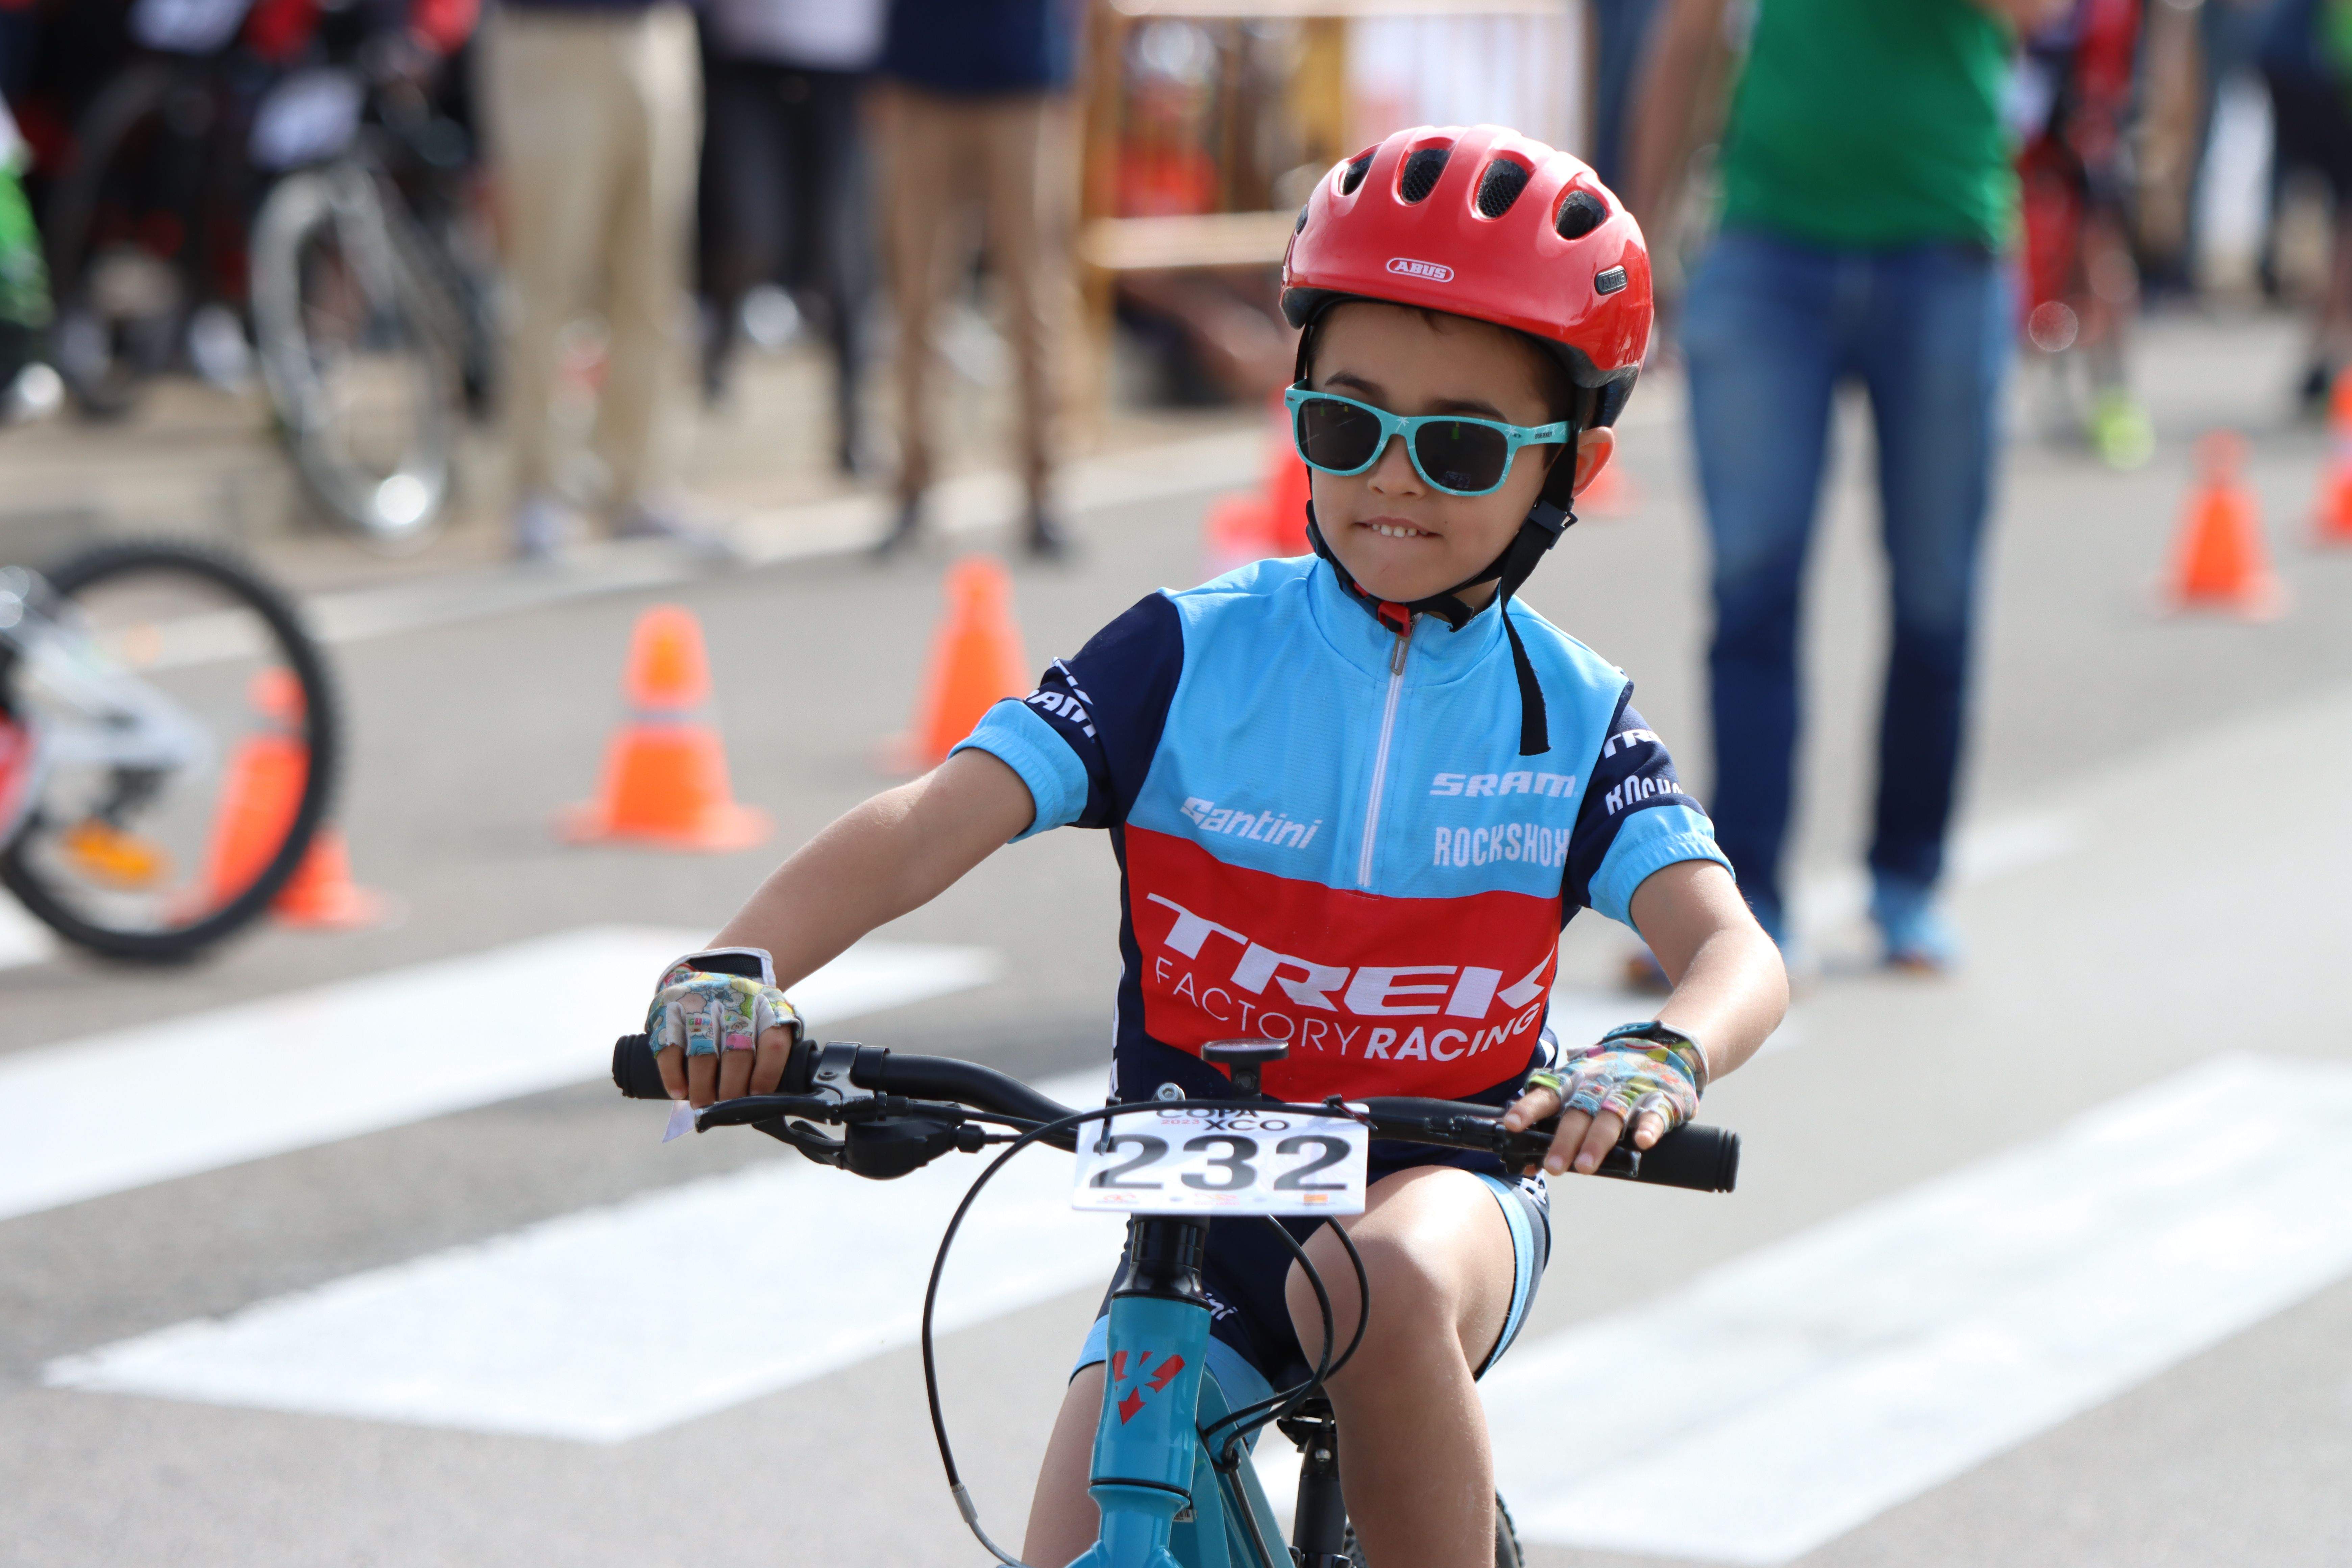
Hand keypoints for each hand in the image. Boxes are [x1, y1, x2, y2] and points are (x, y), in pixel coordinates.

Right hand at [646, 959, 799, 1108]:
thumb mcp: (769, 1018)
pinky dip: (673, 1074)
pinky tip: (678, 1092)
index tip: (756, 1097)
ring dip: (702, 1086)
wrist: (714, 972)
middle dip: (731, 1088)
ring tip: (702, 1104)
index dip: (766, 1075)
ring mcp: (700, 1003)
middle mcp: (734, 1002)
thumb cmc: (746, 1011)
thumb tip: (765, 1098)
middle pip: (736, 1053)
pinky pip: (670, 1047)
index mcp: (767, 1008)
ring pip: (702, 1053)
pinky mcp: (671, 1008)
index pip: (772, 1044)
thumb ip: (770, 1051)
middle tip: (725, 1107)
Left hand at [1498, 1037, 1702, 1175]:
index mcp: (1574, 1082)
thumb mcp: (1578, 1090)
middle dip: (1564, 1140)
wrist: (1658, 1047)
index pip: (1546, 1097)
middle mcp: (1598, 1085)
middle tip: (1553, 1167)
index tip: (1511, 1125)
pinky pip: (1654, 1113)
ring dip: (1597, 1141)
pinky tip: (1643, 1142)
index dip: (1528, 1110)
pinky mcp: (1660, 1098)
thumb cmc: (1606, 1079)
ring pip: (1611, 1115)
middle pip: (1578, 1113)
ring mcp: (1629, 1090)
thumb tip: (1524, 1163)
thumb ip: (1555, 1123)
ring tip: (1585, 1166)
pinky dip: (1649, 1127)